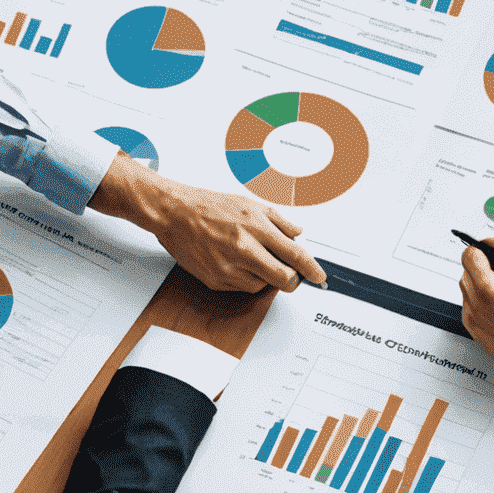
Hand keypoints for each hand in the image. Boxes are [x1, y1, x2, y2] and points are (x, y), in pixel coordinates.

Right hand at [90, 154, 325, 292]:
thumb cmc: (210, 205)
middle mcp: (245, 248)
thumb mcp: (250, 203)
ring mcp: (229, 266)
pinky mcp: (216, 279)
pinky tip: (237, 262)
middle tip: (291, 276)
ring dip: (265, 277)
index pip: (295, 254)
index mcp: (257, 226)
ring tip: (252, 258)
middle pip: (284, 278)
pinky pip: (242, 288)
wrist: (175, 213)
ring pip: (263, 285)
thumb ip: (278, 220)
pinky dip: (245, 279)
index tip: (318, 277)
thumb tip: (298, 233)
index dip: (311, 269)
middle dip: (292, 280)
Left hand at [457, 236, 493, 395]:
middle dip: (489, 265)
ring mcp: (472, 319)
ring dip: (488, 282)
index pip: (470, 253)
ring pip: (470, 286)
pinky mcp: (474, 329)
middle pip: (469, 269)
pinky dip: (486, 299)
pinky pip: (473, 304)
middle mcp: (474, 305)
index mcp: (488, 292)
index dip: (487, 248)